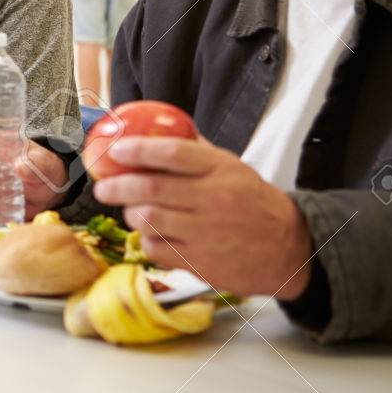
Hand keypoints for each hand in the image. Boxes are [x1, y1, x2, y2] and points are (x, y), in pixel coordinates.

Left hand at [93, 136, 313, 298]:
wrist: (288, 248)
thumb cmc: (254, 203)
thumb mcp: (232, 168)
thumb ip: (197, 151)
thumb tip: (159, 130)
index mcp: (220, 169)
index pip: (172, 153)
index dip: (138, 149)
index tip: (116, 150)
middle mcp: (213, 200)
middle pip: (151, 189)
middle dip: (117, 187)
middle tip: (103, 187)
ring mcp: (206, 233)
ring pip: (148, 220)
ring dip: (132, 214)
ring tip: (132, 210)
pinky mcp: (200, 262)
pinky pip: (156, 249)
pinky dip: (145, 241)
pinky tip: (151, 235)